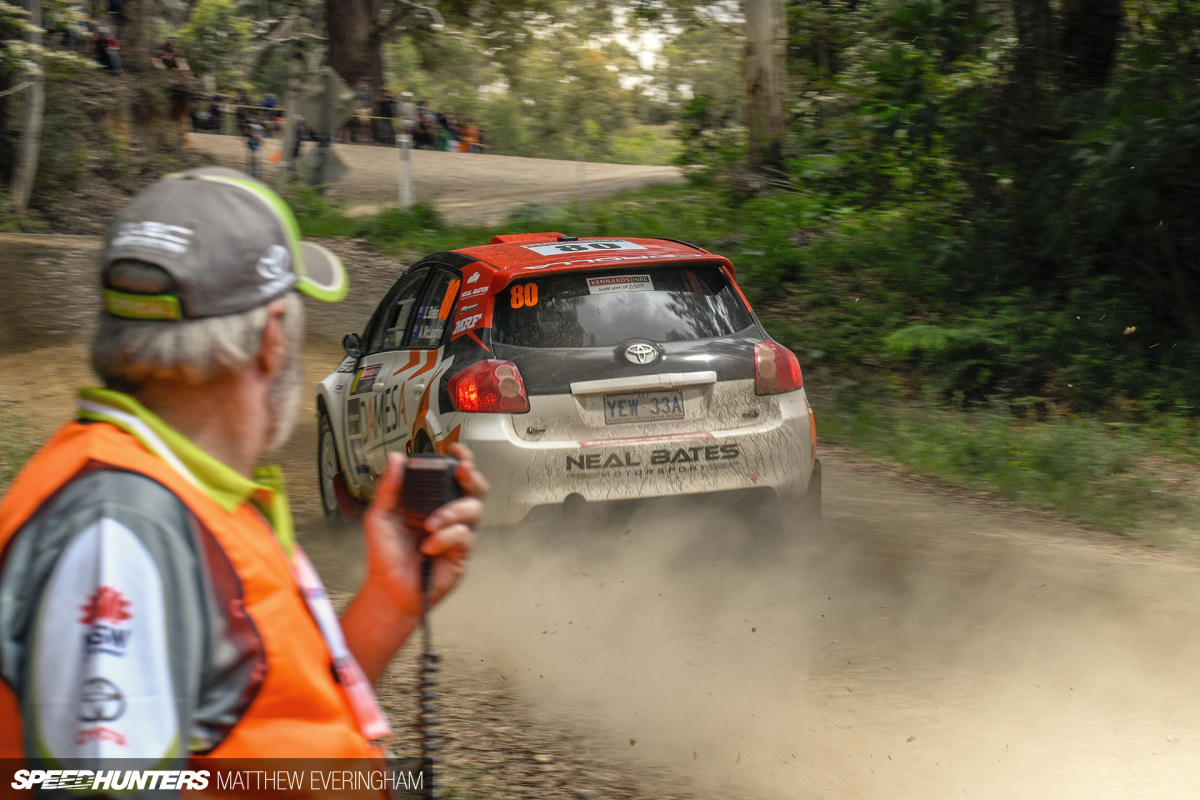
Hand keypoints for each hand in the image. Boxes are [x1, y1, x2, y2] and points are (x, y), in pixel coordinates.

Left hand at [360, 444, 487, 616]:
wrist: (389, 589)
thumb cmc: (385, 557)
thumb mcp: (379, 516)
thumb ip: (389, 487)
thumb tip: (397, 458)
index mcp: (428, 502)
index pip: (449, 475)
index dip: (458, 460)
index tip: (455, 451)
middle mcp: (447, 514)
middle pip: (474, 488)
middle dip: (471, 476)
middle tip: (462, 471)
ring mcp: (457, 533)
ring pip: (473, 509)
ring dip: (452, 511)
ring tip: (431, 523)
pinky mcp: (462, 552)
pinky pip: (464, 536)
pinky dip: (445, 538)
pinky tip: (429, 547)